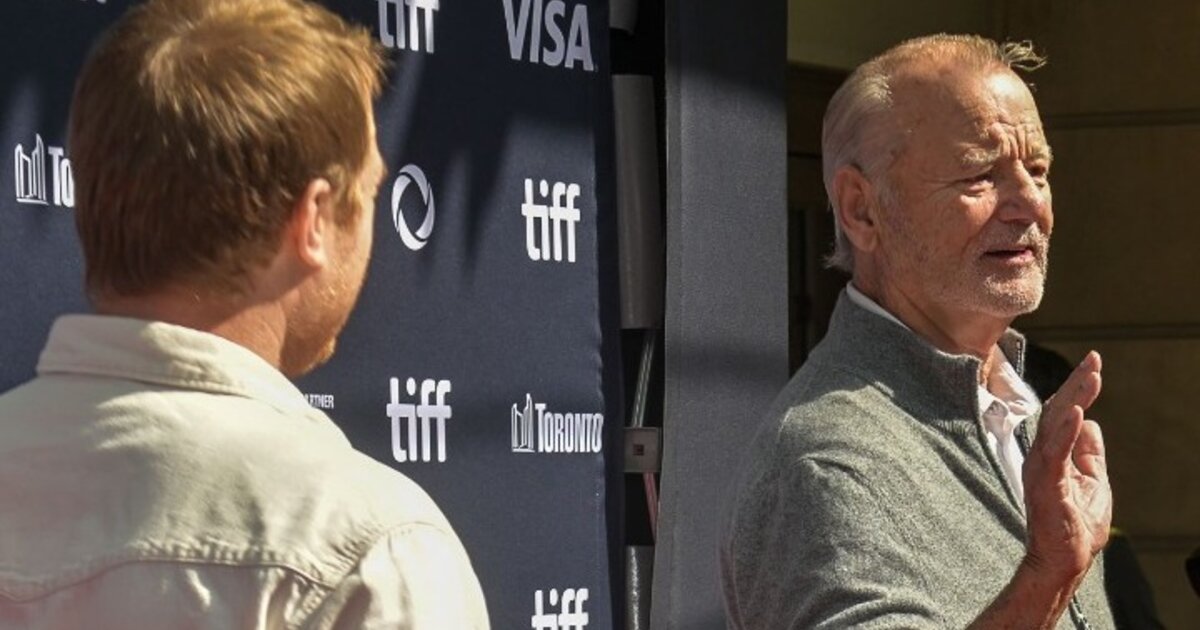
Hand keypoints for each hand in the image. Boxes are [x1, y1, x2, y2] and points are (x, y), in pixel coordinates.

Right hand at [1022, 350, 1110, 581]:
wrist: (1065, 559)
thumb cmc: (1076, 526)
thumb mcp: (1094, 481)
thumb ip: (1090, 453)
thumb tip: (1092, 422)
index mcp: (1054, 454)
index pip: (1065, 413)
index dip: (1078, 388)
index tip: (1094, 364)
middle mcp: (1042, 456)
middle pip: (1060, 411)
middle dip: (1077, 384)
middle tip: (1094, 360)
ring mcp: (1041, 469)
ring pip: (1056, 425)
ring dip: (1074, 399)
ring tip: (1090, 377)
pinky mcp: (1045, 484)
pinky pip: (1055, 453)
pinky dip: (1065, 431)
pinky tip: (1078, 413)